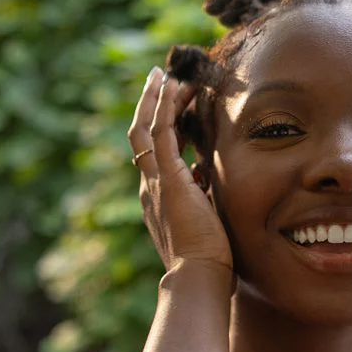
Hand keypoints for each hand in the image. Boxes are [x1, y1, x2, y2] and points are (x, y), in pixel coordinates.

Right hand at [127, 67, 233, 275]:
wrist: (199, 276)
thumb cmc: (208, 261)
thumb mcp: (205, 224)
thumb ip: (203, 201)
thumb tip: (209, 183)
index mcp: (158, 201)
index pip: (154, 156)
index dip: (162, 129)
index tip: (174, 109)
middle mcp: (149, 189)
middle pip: (141, 138)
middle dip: (150, 107)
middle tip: (158, 80)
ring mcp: (155, 183)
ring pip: (146, 130)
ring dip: (155, 100)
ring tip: (164, 74)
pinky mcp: (167, 179)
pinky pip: (160, 133)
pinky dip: (165, 107)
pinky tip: (173, 86)